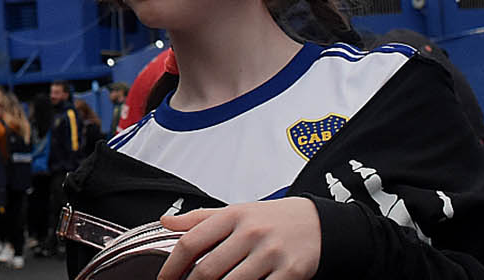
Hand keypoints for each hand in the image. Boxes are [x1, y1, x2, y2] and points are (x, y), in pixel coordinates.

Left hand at [157, 198, 322, 279]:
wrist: (318, 222)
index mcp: (233, 216)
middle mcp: (250, 232)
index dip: (172, 266)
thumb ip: (200, 219)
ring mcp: (270, 253)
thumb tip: (166, 221)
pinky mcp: (289, 272)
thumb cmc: (272, 219)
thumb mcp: (236, 211)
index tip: (165, 279)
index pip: (191, 242)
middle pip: (207, 270)